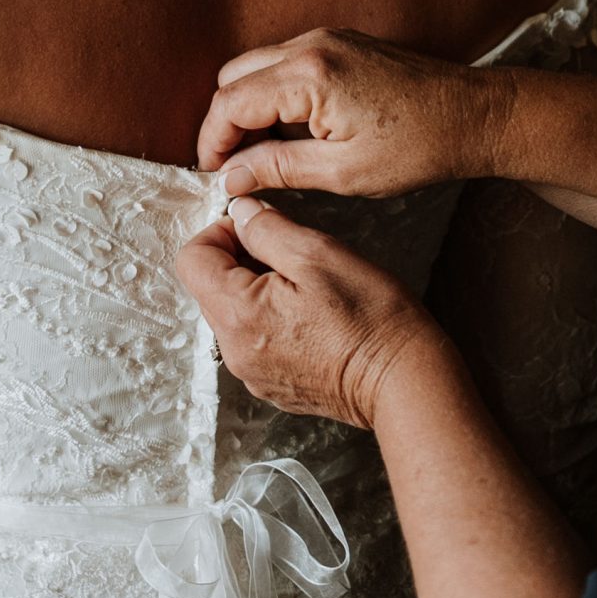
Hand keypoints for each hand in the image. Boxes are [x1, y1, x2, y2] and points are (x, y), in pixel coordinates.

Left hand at [177, 193, 461, 430]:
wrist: (404, 383)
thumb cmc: (370, 319)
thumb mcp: (319, 253)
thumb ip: (268, 228)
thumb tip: (241, 212)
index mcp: (238, 314)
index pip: (192, 259)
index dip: (221, 232)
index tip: (258, 228)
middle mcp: (234, 350)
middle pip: (209, 287)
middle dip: (240, 260)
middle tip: (291, 255)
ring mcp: (252, 372)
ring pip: (233, 313)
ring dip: (257, 290)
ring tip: (306, 287)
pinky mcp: (272, 384)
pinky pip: (254, 340)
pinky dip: (272, 319)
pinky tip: (312, 317)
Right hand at [195, 28, 510, 196]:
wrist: (472, 115)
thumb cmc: (418, 146)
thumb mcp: (342, 173)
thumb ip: (278, 169)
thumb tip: (231, 177)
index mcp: (309, 76)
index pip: (230, 102)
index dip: (212, 142)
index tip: (214, 174)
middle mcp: (311, 45)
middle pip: (233, 77)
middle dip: (225, 121)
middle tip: (235, 165)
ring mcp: (326, 38)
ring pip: (257, 66)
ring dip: (250, 106)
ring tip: (264, 152)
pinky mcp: (340, 42)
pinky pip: (285, 62)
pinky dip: (275, 93)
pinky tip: (292, 130)